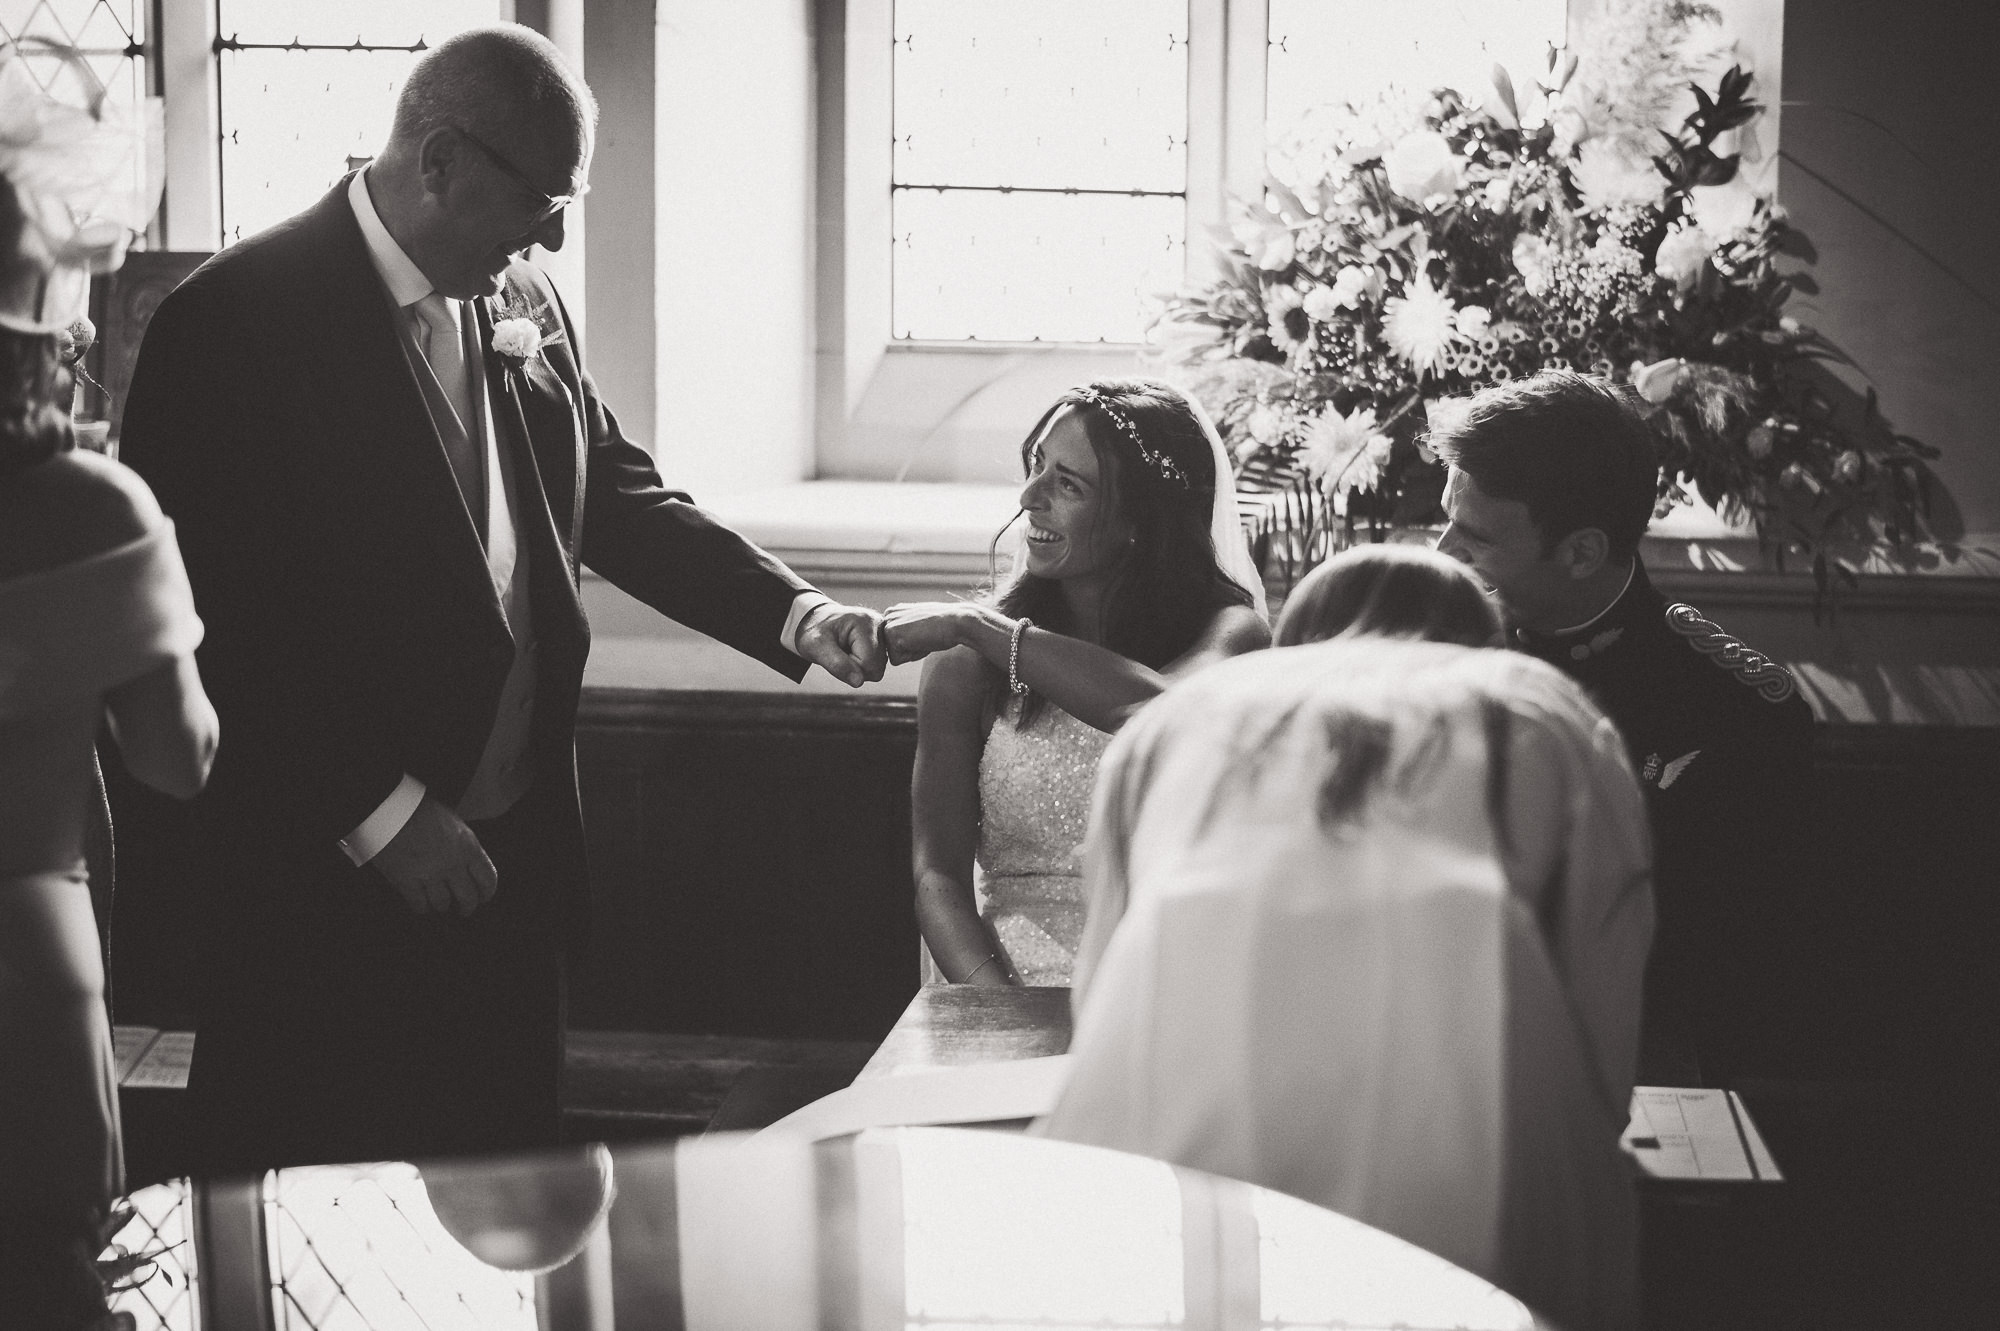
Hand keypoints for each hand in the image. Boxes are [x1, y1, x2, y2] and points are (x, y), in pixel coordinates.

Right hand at [369, 792, 497, 915]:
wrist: (390, 809)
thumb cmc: (420, 809)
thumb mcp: (453, 822)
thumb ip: (463, 844)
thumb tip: (467, 860)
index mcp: (468, 847)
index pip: (488, 878)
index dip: (487, 892)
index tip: (484, 897)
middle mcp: (452, 864)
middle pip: (468, 897)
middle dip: (467, 906)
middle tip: (464, 909)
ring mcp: (429, 874)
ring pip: (443, 903)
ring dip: (442, 906)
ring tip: (439, 904)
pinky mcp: (406, 882)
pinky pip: (419, 904)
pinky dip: (421, 907)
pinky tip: (421, 905)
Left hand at [795, 602, 887, 686]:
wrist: (816, 622)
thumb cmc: (815, 631)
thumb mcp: (817, 647)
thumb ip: (837, 664)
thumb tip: (859, 682)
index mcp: (865, 622)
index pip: (868, 664)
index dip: (850, 667)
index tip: (836, 652)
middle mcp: (880, 624)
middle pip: (877, 668)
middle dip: (856, 668)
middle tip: (840, 652)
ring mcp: (884, 632)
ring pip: (879, 669)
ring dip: (860, 666)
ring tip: (846, 650)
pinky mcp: (884, 639)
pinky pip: (879, 665)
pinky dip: (865, 664)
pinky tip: (855, 651)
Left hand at [882, 602, 981, 666]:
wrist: (957, 621)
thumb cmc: (944, 624)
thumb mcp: (919, 622)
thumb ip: (905, 628)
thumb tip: (900, 640)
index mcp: (893, 611)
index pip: (893, 641)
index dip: (911, 643)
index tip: (924, 630)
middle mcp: (887, 615)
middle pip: (891, 648)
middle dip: (908, 649)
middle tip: (925, 634)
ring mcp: (889, 625)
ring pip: (893, 656)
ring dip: (911, 653)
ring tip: (924, 637)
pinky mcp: (893, 637)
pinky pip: (896, 661)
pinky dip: (912, 657)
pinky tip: (923, 641)